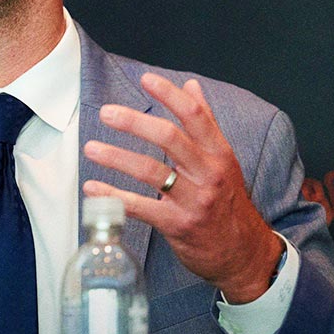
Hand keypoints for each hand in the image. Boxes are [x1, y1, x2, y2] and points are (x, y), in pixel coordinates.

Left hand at [83, 73, 282, 302]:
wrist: (242, 253)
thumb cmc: (228, 201)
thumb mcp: (223, 160)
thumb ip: (205, 122)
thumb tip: (190, 85)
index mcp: (219, 153)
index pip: (195, 116)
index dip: (170, 95)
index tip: (146, 79)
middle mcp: (208, 174)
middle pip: (170, 139)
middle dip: (135, 123)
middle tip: (106, 113)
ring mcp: (194, 200)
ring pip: (151, 172)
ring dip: (117, 157)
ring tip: (91, 148)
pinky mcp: (178, 225)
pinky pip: (140, 208)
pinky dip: (113, 196)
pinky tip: (92, 187)